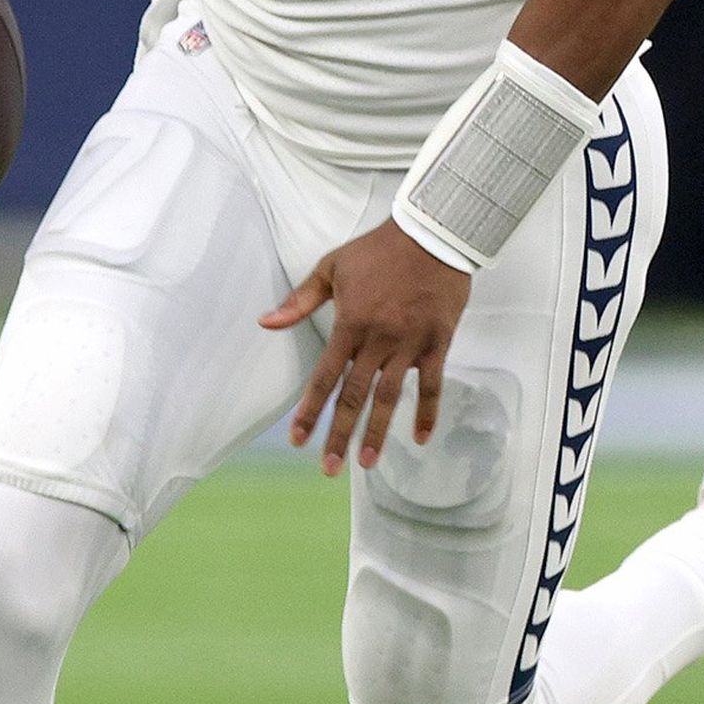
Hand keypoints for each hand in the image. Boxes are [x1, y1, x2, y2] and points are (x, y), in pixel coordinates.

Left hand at [262, 219, 471, 475]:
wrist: (432, 233)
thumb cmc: (379, 250)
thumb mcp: (332, 267)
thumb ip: (300, 300)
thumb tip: (265, 322)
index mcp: (350, 323)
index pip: (325, 376)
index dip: (310, 410)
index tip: (298, 439)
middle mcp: (378, 340)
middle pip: (355, 395)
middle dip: (338, 433)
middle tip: (328, 469)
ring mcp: (410, 344)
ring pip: (390, 397)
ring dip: (378, 432)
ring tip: (365, 464)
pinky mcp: (438, 342)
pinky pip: (432, 384)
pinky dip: (427, 412)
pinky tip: (419, 438)